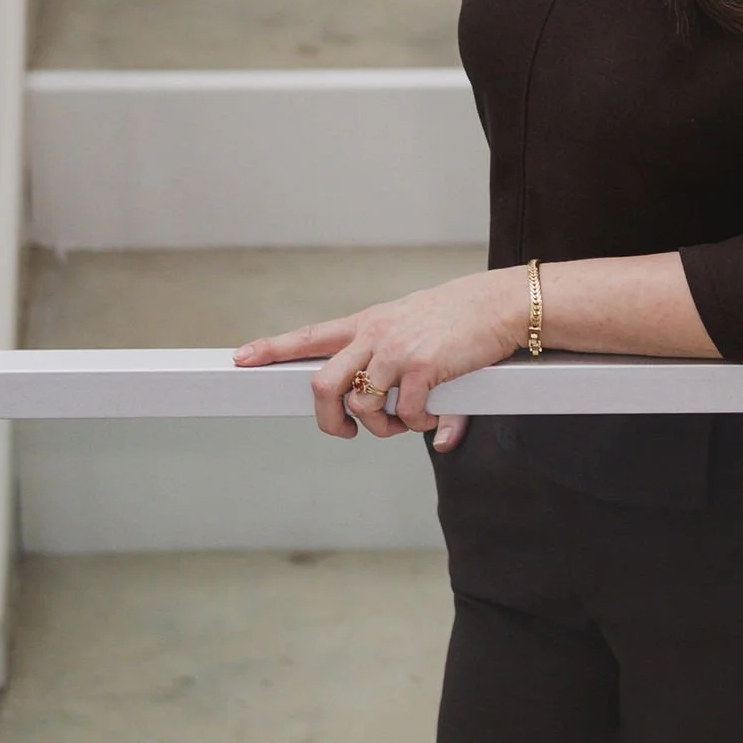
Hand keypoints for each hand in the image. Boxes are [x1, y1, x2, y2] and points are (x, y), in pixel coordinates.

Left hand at [236, 269, 526, 447]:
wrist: (500, 305)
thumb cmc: (461, 320)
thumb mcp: (418, 332)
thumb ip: (409, 377)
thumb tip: (438, 438)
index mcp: (368, 324)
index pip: (309, 336)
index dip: (272, 348)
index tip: (242, 358)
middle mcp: (375, 335)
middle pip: (323, 382)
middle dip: (328, 418)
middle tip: (345, 432)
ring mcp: (397, 350)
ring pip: (361, 404)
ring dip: (381, 428)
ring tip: (404, 424)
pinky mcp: (424, 366)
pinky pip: (405, 412)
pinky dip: (418, 425)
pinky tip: (433, 419)